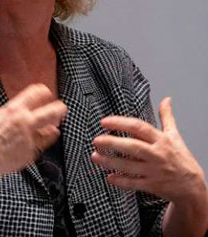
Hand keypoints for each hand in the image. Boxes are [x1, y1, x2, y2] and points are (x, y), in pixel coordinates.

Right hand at [0, 84, 66, 189]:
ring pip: (53, 129)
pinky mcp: (30, 154)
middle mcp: (25, 123)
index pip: (38, 93)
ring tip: (51, 125)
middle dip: (59, 108)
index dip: (43, 92)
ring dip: (52, 126)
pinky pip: (44, 145)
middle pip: (54, 111)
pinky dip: (45, 141)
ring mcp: (29, 139)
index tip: (44, 93)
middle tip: (59, 108)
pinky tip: (43, 139)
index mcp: (14, 110)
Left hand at [91, 97, 207, 206]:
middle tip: (96, 140)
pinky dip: (121, 181)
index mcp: (161, 140)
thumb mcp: (175, 136)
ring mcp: (154, 171)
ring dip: (110, 162)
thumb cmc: (181, 159)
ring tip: (95, 156)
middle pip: (133, 147)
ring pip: (129, 166)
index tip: (104, 122)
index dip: (121, 123)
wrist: (193, 186)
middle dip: (112, 143)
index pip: (139, 127)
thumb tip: (166, 100)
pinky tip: (109, 177)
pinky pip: (134, 184)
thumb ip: (167, 118)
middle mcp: (157, 154)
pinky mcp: (152, 185)